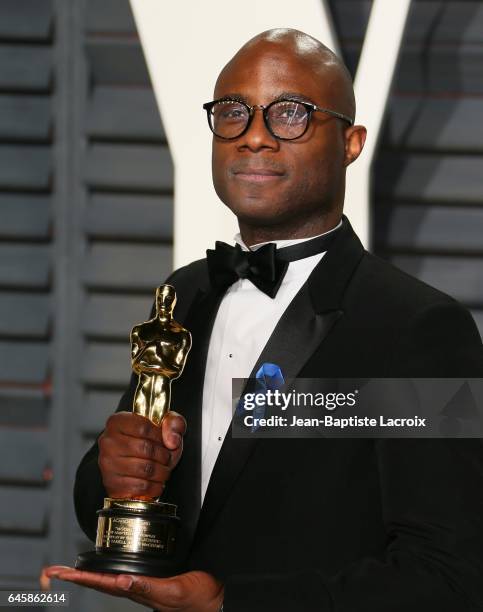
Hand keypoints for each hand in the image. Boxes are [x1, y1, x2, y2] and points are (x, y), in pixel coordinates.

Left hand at [42, 566, 223, 611]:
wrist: (216, 598)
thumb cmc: (199, 598)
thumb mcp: (175, 592)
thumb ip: (150, 587)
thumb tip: (122, 581)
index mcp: (139, 592)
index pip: (103, 585)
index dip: (81, 578)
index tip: (61, 572)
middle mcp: (137, 589)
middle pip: (100, 583)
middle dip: (76, 577)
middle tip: (53, 571)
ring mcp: (144, 586)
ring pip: (109, 580)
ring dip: (88, 575)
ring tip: (70, 571)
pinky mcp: (153, 580)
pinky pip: (124, 576)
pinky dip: (109, 572)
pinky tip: (106, 569)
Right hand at [98, 411, 185, 498]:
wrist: (134, 468)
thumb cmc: (148, 443)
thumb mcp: (164, 427)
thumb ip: (174, 423)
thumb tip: (172, 440)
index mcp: (117, 422)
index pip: (143, 427)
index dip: (160, 436)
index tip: (165, 441)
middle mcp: (108, 441)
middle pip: (146, 448)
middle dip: (164, 455)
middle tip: (167, 458)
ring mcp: (107, 464)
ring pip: (146, 469)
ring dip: (162, 472)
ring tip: (163, 470)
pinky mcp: (112, 484)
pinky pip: (142, 487)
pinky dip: (155, 486)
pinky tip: (155, 481)